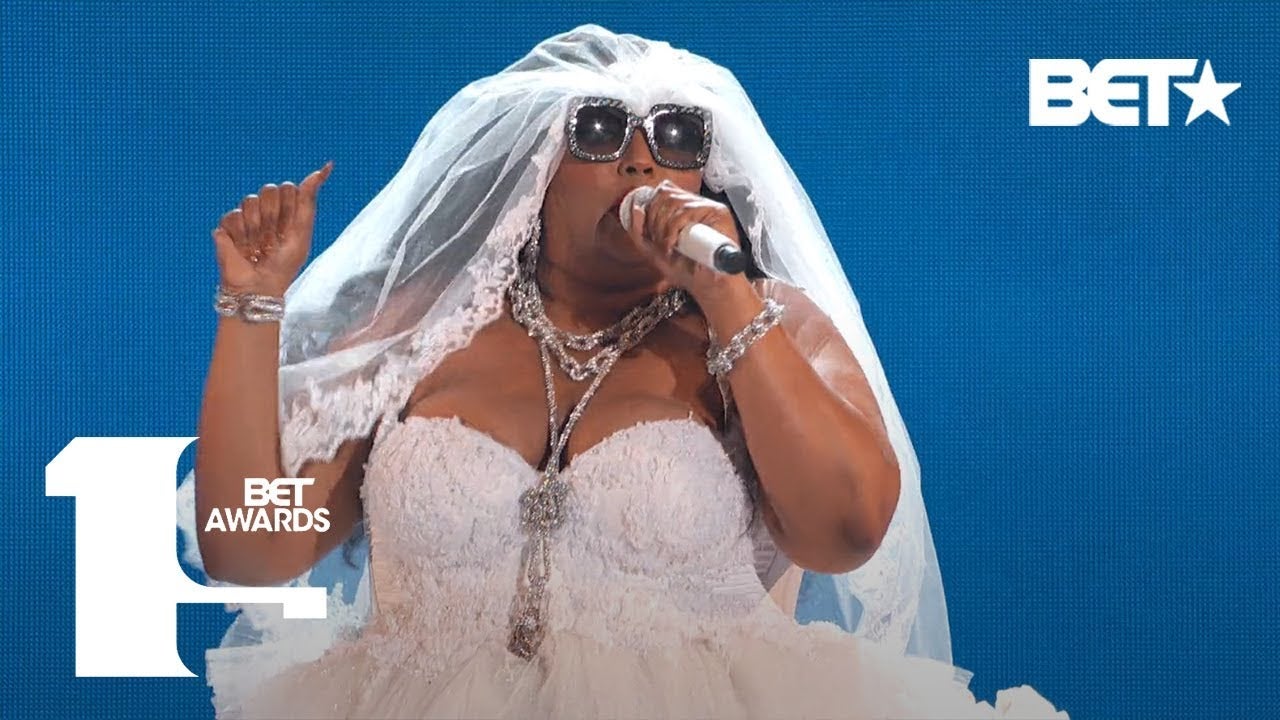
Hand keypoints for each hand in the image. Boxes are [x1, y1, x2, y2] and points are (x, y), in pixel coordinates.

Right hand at [212, 161, 332, 295]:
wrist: (260, 287)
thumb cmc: (284, 265)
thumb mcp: (302, 233)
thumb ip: (309, 200)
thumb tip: (326, 167)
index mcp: (286, 211)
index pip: (288, 188)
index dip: (290, 207)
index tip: (290, 229)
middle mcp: (265, 211)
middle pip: (269, 189)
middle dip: (274, 216)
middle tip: (273, 239)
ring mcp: (245, 217)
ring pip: (250, 200)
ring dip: (257, 228)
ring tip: (257, 247)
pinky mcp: (226, 226)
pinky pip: (233, 215)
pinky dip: (240, 235)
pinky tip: (242, 249)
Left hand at [621, 179, 743, 299]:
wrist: (706, 286)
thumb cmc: (684, 269)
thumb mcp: (651, 249)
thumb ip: (638, 230)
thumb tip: (635, 208)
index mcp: (684, 207)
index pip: (664, 190)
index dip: (651, 209)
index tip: (651, 232)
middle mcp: (697, 203)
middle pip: (666, 193)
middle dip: (655, 219)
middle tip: (659, 240)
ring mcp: (709, 206)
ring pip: (675, 202)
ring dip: (663, 226)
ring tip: (668, 245)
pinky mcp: (718, 213)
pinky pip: (687, 212)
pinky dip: (674, 229)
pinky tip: (675, 244)